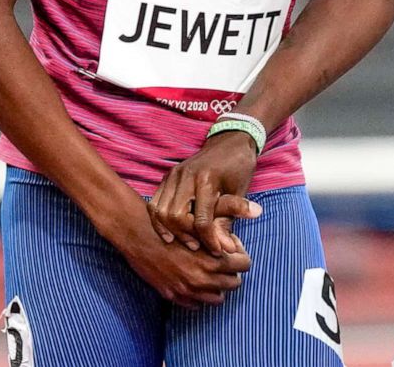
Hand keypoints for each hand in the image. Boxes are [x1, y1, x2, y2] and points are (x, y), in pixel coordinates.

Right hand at [99, 197, 252, 307]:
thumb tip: (256, 211)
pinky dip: (199, 293)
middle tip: (221, 256)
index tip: (230, 245)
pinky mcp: (172, 295)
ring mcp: (185, 290)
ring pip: (217, 298)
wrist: (136, 233)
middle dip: (231, 270)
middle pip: (234, 283)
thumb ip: (227, 220)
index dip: (240, 253)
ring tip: (208, 267)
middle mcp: (201, 280)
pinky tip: (193, 276)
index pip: (244, 264)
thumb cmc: (168, 221)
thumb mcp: (201, 218)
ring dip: (217, 284)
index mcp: (211, 260)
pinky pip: (195, 304)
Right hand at [150, 131, 262, 255]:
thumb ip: (228, 222)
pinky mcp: (167, 177)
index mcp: (207, 179)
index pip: (202, 220)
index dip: (209, 240)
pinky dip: (159, 220)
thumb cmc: (238, 168)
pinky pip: (154, 203)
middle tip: (199, 246)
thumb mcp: (239, 194)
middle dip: (186, 235)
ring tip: (187, 241)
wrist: (230, 141)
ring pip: (160, 211)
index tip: (217, 251)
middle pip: (174, 216)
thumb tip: (227, 250)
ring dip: (170, 230)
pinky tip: (170, 233)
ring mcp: (173, 174)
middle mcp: (186, 175)